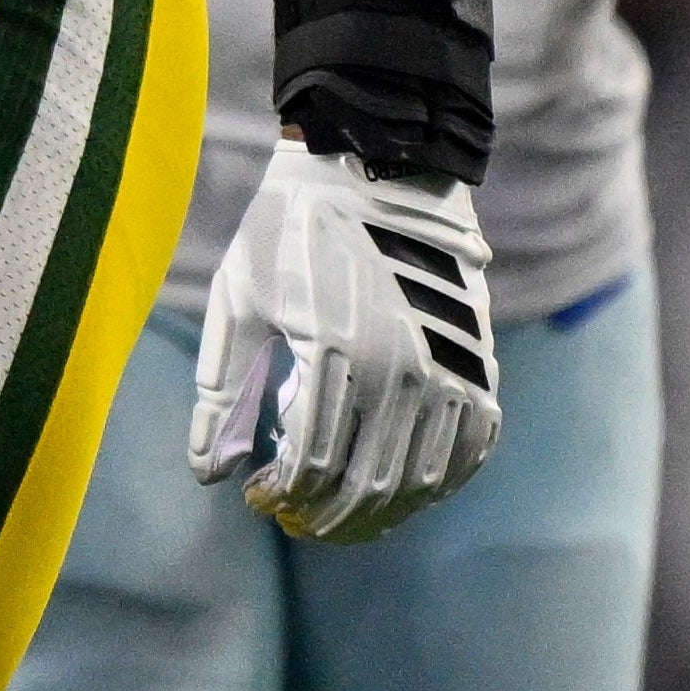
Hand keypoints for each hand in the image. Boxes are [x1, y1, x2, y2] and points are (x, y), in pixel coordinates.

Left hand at [193, 137, 500, 541]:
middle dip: (325, 517)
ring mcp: (449, 366)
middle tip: (296, 522)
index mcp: (334, 348)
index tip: (257, 497)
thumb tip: (210, 474)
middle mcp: (400, 364)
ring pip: (419, 477)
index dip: (282, 495)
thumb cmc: (287, 231)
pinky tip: (405, 492)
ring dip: (378, 513)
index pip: (311, 462)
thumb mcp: (238, 299)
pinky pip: (470, 447)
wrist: (375, 168)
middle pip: (367, 482)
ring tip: (340, 518)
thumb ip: (222, 389)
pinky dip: (438, 482)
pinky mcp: (479, 362)